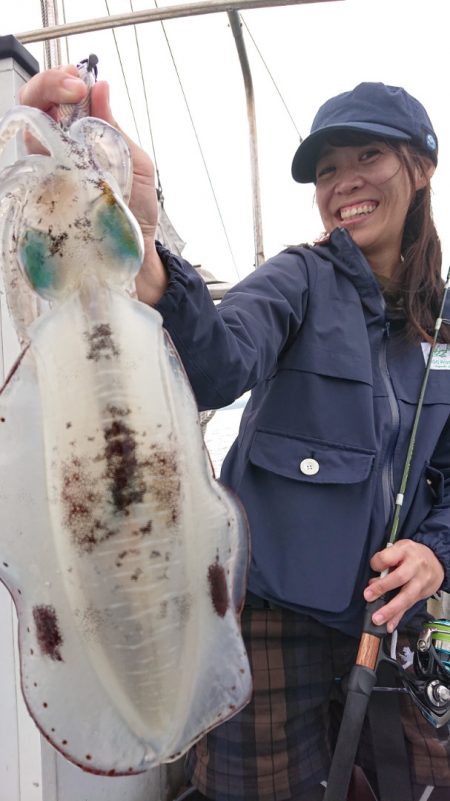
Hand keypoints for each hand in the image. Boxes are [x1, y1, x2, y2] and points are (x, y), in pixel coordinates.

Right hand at [19, 66, 166, 303]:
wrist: (138, 251)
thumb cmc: (136, 209)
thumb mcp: (135, 161)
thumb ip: (114, 128)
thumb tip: (101, 87)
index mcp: (80, 138)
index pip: (58, 100)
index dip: (61, 81)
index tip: (80, 79)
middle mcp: (58, 152)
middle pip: (33, 108)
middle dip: (47, 86)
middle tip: (72, 85)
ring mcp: (48, 174)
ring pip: (28, 133)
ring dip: (42, 109)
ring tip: (67, 102)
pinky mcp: (44, 198)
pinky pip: (30, 171)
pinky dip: (39, 151)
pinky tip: (58, 144)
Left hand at [363, 539, 443, 632]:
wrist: (437, 563)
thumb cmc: (412, 555)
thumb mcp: (399, 548)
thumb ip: (386, 561)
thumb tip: (373, 581)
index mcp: (406, 551)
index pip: (388, 557)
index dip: (377, 563)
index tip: (373, 567)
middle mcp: (415, 567)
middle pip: (399, 578)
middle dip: (382, 588)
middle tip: (368, 596)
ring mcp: (419, 582)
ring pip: (405, 597)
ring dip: (390, 610)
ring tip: (377, 618)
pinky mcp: (420, 595)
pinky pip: (408, 607)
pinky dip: (398, 618)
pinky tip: (389, 626)